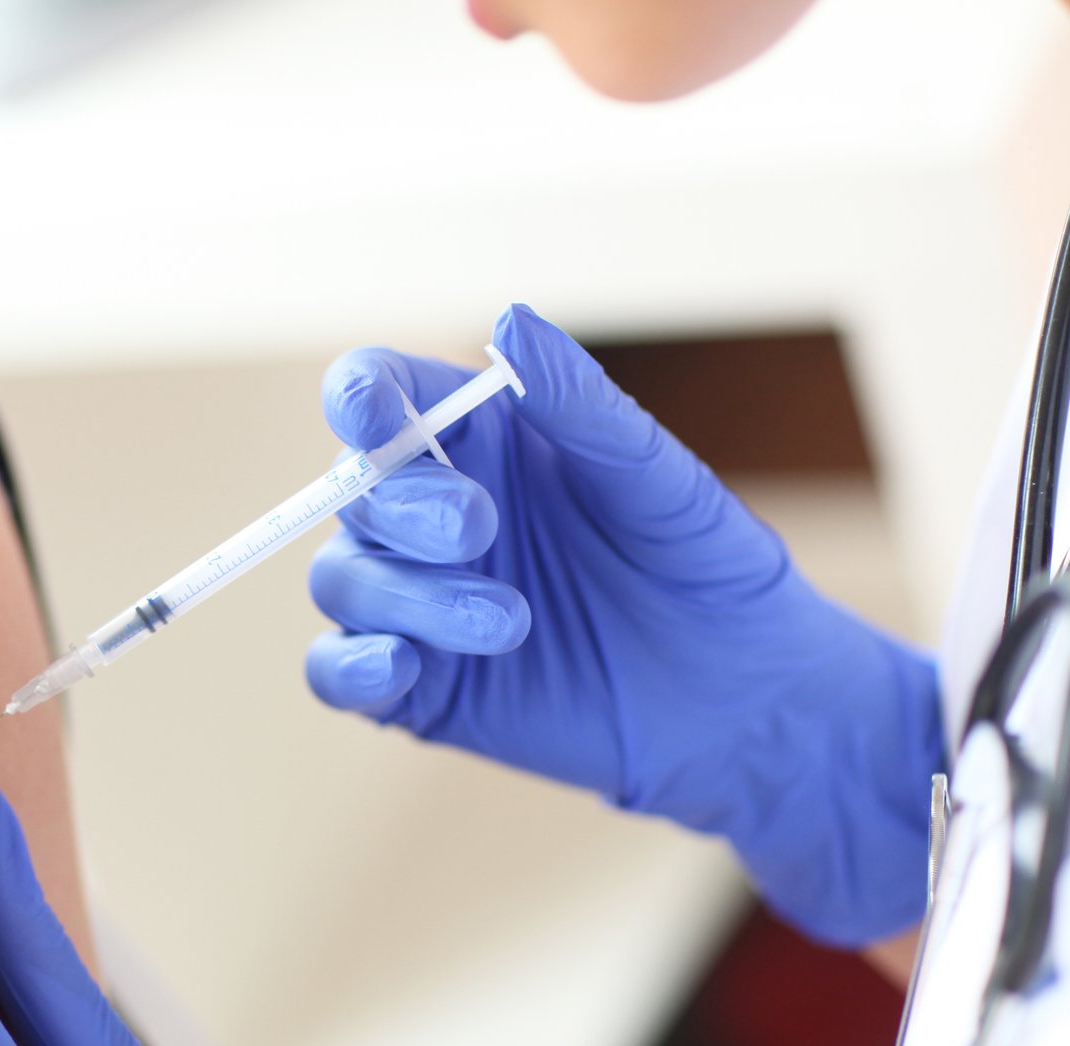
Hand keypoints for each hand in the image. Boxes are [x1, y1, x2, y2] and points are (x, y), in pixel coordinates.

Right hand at [307, 304, 942, 945]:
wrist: (738, 698)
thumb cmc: (705, 570)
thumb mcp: (659, 480)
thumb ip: (581, 405)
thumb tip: (511, 319)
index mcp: (478, 440)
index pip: (381, 395)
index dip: (360, 397)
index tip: (374, 418)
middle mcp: (428, 513)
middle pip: (355, 489)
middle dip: (405, 507)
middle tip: (481, 529)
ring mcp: (414, 601)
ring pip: (344, 579)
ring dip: (409, 596)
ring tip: (511, 623)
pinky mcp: (416, 687)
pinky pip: (335, 672)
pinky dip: (351, 666)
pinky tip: (400, 667)